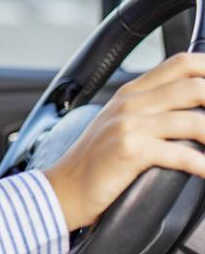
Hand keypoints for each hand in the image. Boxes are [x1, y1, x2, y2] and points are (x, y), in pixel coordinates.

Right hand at [44, 52, 204, 230]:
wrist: (62, 190)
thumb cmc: (94, 163)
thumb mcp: (119, 124)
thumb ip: (150, 109)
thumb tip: (191, 108)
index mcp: (131, 92)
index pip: (182, 64)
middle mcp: (131, 102)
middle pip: (195, 86)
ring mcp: (129, 124)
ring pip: (195, 120)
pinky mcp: (130, 150)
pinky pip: (182, 154)